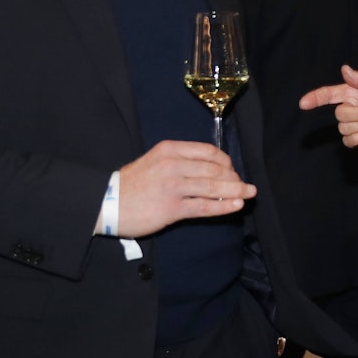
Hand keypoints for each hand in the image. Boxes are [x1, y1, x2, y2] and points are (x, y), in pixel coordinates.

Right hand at [109, 140, 256, 237]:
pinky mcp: (172, 208)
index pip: (208, 151)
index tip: (233, 169)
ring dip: (235, 190)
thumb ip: (181, 162)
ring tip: (249, 194)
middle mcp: (173, 164)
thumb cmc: (133, 183)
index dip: (226, 161)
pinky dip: (223, 206)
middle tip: (245, 185)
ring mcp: (173, 186)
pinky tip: (236, 205)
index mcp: (170, 149)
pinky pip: (204, 207)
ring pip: (213, 187)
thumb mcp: (156, 161)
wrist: (108, 202)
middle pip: (214, 169)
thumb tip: (211, 169)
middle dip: (234, 177)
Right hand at [299, 64, 357, 146]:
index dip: (315, 98)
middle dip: (357, 114)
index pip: (329, 94)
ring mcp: (356, 123)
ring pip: (343, 128)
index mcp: (353, 91)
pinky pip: (348, 141)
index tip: (303, 103)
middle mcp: (352, 107)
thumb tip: (344, 69)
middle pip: (339, 114)